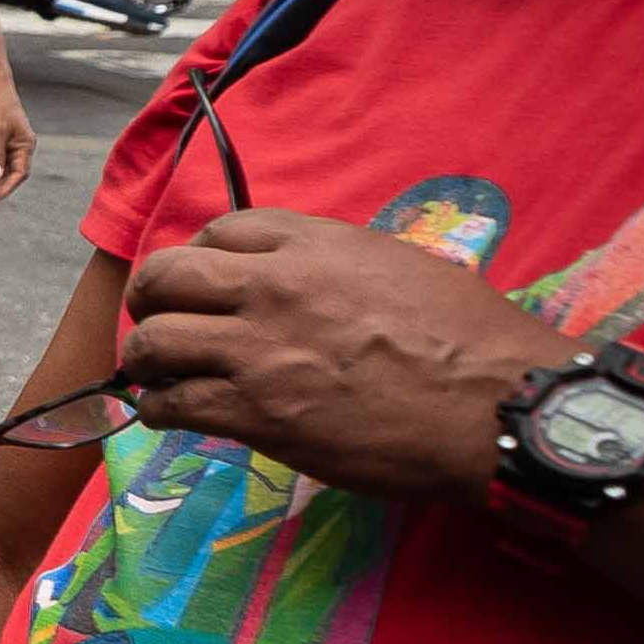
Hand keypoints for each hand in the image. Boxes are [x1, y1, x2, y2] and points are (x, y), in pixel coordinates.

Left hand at [118, 206, 556, 502]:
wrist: (498, 404)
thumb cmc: (473, 340)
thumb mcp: (403, 269)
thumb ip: (340, 267)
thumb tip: (308, 281)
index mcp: (316, 245)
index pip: (220, 230)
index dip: (199, 256)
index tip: (200, 282)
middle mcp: (274, 287)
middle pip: (166, 275)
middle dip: (150, 298)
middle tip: (156, 321)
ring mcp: (259, 349)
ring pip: (154, 340)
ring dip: (144, 358)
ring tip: (155, 373)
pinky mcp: (256, 412)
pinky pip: (172, 403)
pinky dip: (158, 409)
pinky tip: (168, 413)